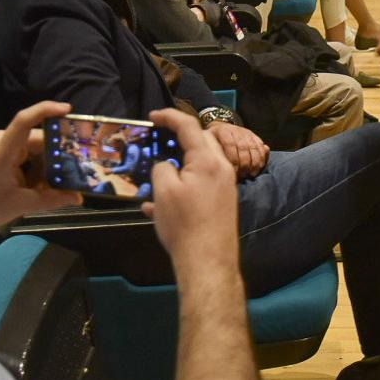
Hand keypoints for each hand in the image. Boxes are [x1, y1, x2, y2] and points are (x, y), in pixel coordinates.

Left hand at [0, 101, 83, 240]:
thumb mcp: (20, 205)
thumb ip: (51, 199)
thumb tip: (79, 198)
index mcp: (3, 150)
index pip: (24, 120)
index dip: (46, 110)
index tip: (68, 110)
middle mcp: (3, 142)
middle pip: (38, 140)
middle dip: (58, 154)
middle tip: (80, 168)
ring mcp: (2, 148)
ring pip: (35, 150)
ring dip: (48, 166)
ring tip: (63, 184)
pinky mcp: (2, 156)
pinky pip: (27, 157)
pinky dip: (37, 170)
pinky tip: (45, 187)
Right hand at [142, 109, 238, 266]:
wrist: (208, 262)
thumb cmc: (184, 224)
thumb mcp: (163, 192)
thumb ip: (162, 168)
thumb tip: (166, 165)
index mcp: (208, 160)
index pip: (189, 126)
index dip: (170, 117)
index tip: (153, 116)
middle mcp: (222, 168)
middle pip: (202, 141)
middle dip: (180, 137)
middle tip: (158, 141)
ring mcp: (226, 186)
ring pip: (202, 163)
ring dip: (181, 163)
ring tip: (158, 174)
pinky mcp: (224, 203)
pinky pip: (203, 184)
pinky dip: (185, 185)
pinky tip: (161, 206)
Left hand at [207, 121, 268, 178]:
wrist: (221, 129)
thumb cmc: (213, 142)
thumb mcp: (208, 145)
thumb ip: (212, 153)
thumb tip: (216, 164)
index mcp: (222, 131)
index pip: (229, 144)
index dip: (233, 158)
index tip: (233, 171)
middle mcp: (235, 130)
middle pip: (243, 147)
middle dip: (244, 163)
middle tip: (243, 175)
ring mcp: (245, 132)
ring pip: (253, 147)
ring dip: (254, 162)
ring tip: (252, 173)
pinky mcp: (254, 135)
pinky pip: (260, 146)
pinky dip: (262, 157)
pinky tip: (259, 166)